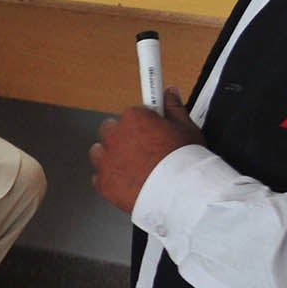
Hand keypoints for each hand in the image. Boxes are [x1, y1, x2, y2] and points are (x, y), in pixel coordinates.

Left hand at [89, 88, 203, 212]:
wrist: (180, 194)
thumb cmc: (185, 162)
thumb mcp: (187, 128)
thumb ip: (174, 107)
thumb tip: (170, 92)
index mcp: (134, 118)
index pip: (132, 112)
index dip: (143, 122)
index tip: (145, 124)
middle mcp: (115, 136)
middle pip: (111, 130)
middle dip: (124, 137)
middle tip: (143, 149)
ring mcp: (107, 160)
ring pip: (99, 152)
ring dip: (111, 156)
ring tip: (133, 166)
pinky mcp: (103, 183)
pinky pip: (99, 177)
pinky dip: (110, 179)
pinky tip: (128, 181)